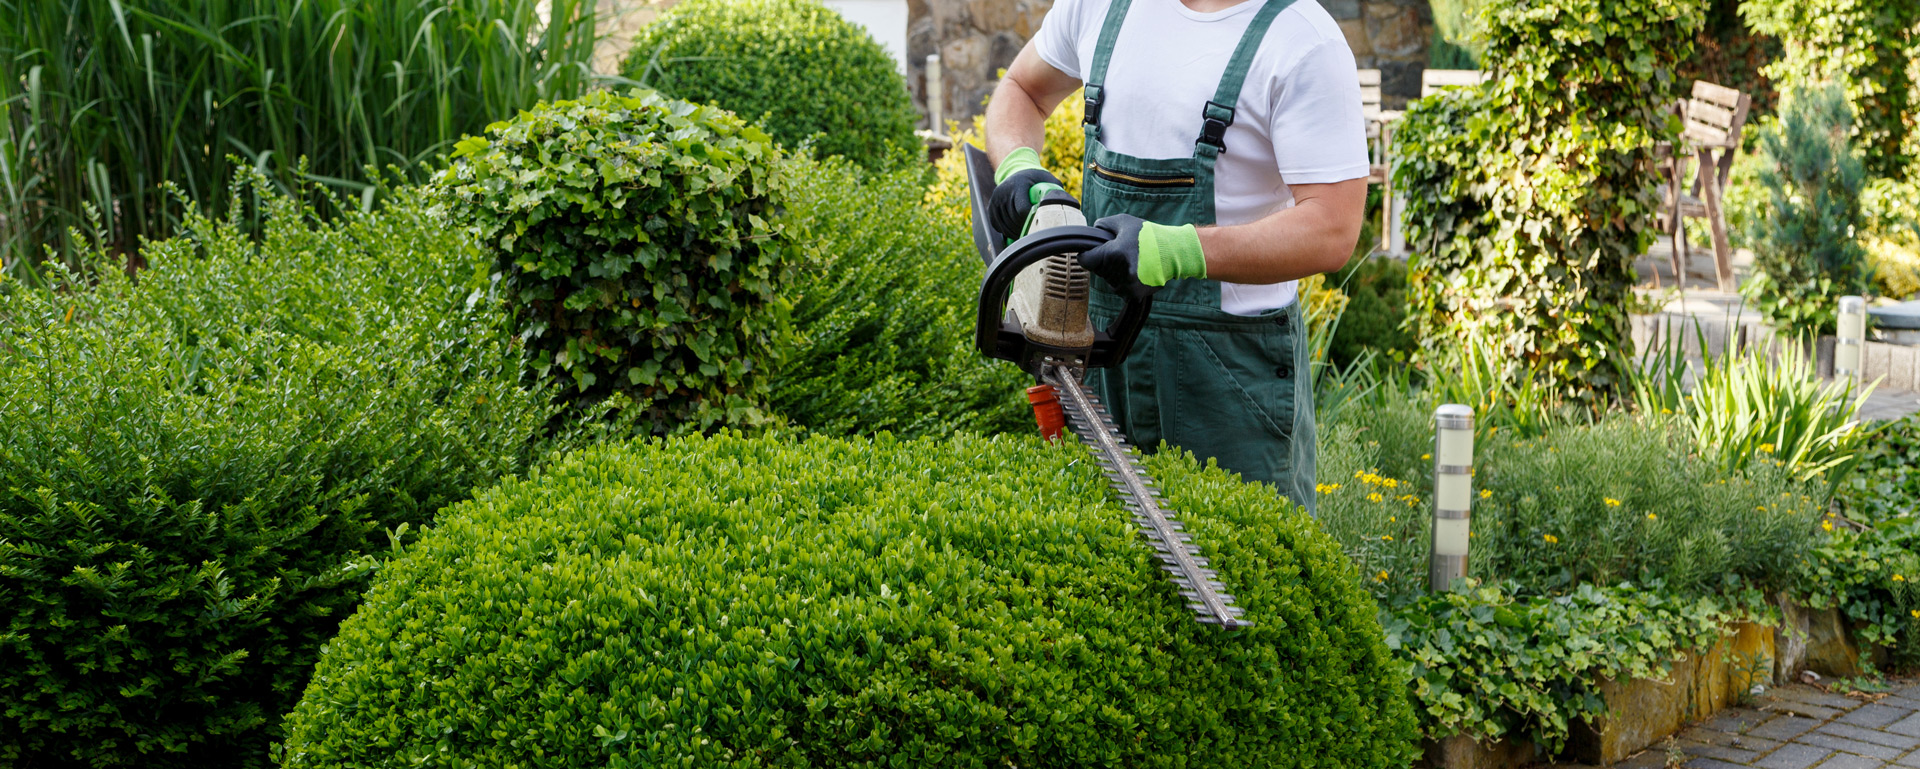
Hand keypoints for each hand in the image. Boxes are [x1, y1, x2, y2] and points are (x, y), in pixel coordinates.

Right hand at [989, 147, 1063, 240]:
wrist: (1015, 172)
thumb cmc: (1035, 178)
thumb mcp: (1047, 179)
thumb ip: (1057, 190)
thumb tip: (1072, 205)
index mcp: (1018, 185)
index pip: (1023, 209)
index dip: (1031, 220)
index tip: (1040, 223)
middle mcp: (1003, 192)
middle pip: (1014, 219)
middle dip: (1025, 228)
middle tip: (1036, 233)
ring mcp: (995, 201)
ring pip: (1006, 225)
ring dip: (1016, 232)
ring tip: (1027, 234)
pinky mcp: (990, 209)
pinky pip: (998, 226)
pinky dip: (1007, 232)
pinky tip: (1016, 231)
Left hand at [1079, 214, 1206, 300]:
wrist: (1174, 252)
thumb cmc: (1148, 235)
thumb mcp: (1124, 221)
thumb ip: (1102, 225)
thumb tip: (1091, 232)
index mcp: (1112, 253)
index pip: (1085, 260)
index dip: (1087, 254)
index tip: (1093, 252)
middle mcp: (1118, 272)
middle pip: (1098, 270)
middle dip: (1105, 262)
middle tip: (1122, 253)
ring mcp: (1126, 285)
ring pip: (1109, 282)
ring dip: (1115, 274)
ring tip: (1132, 262)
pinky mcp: (1134, 294)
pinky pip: (1120, 290)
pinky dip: (1126, 283)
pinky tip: (1137, 272)